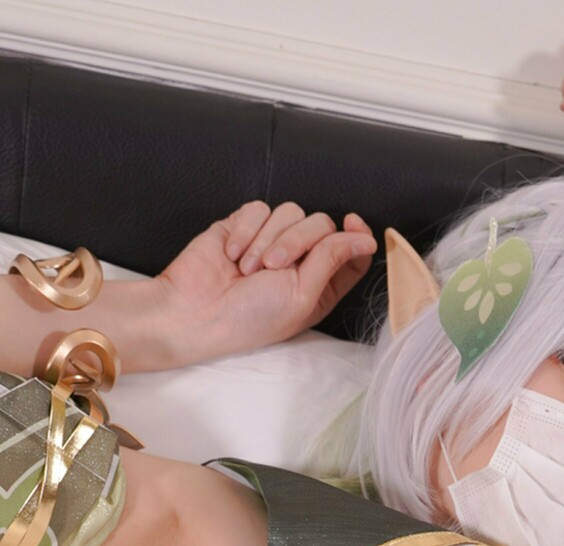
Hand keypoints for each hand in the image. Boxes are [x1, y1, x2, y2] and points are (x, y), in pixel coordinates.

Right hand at [156, 200, 376, 360]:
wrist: (197, 311)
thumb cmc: (250, 318)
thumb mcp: (303, 296)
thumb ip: (333, 260)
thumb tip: (366, 239)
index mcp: (319, 286)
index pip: (350, 251)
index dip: (355, 234)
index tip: (351, 224)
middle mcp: (299, 263)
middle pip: (321, 225)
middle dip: (297, 241)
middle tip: (272, 268)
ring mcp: (270, 241)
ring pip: (290, 212)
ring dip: (268, 240)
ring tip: (248, 269)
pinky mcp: (244, 226)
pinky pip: (259, 209)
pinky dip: (247, 230)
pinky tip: (232, 254)